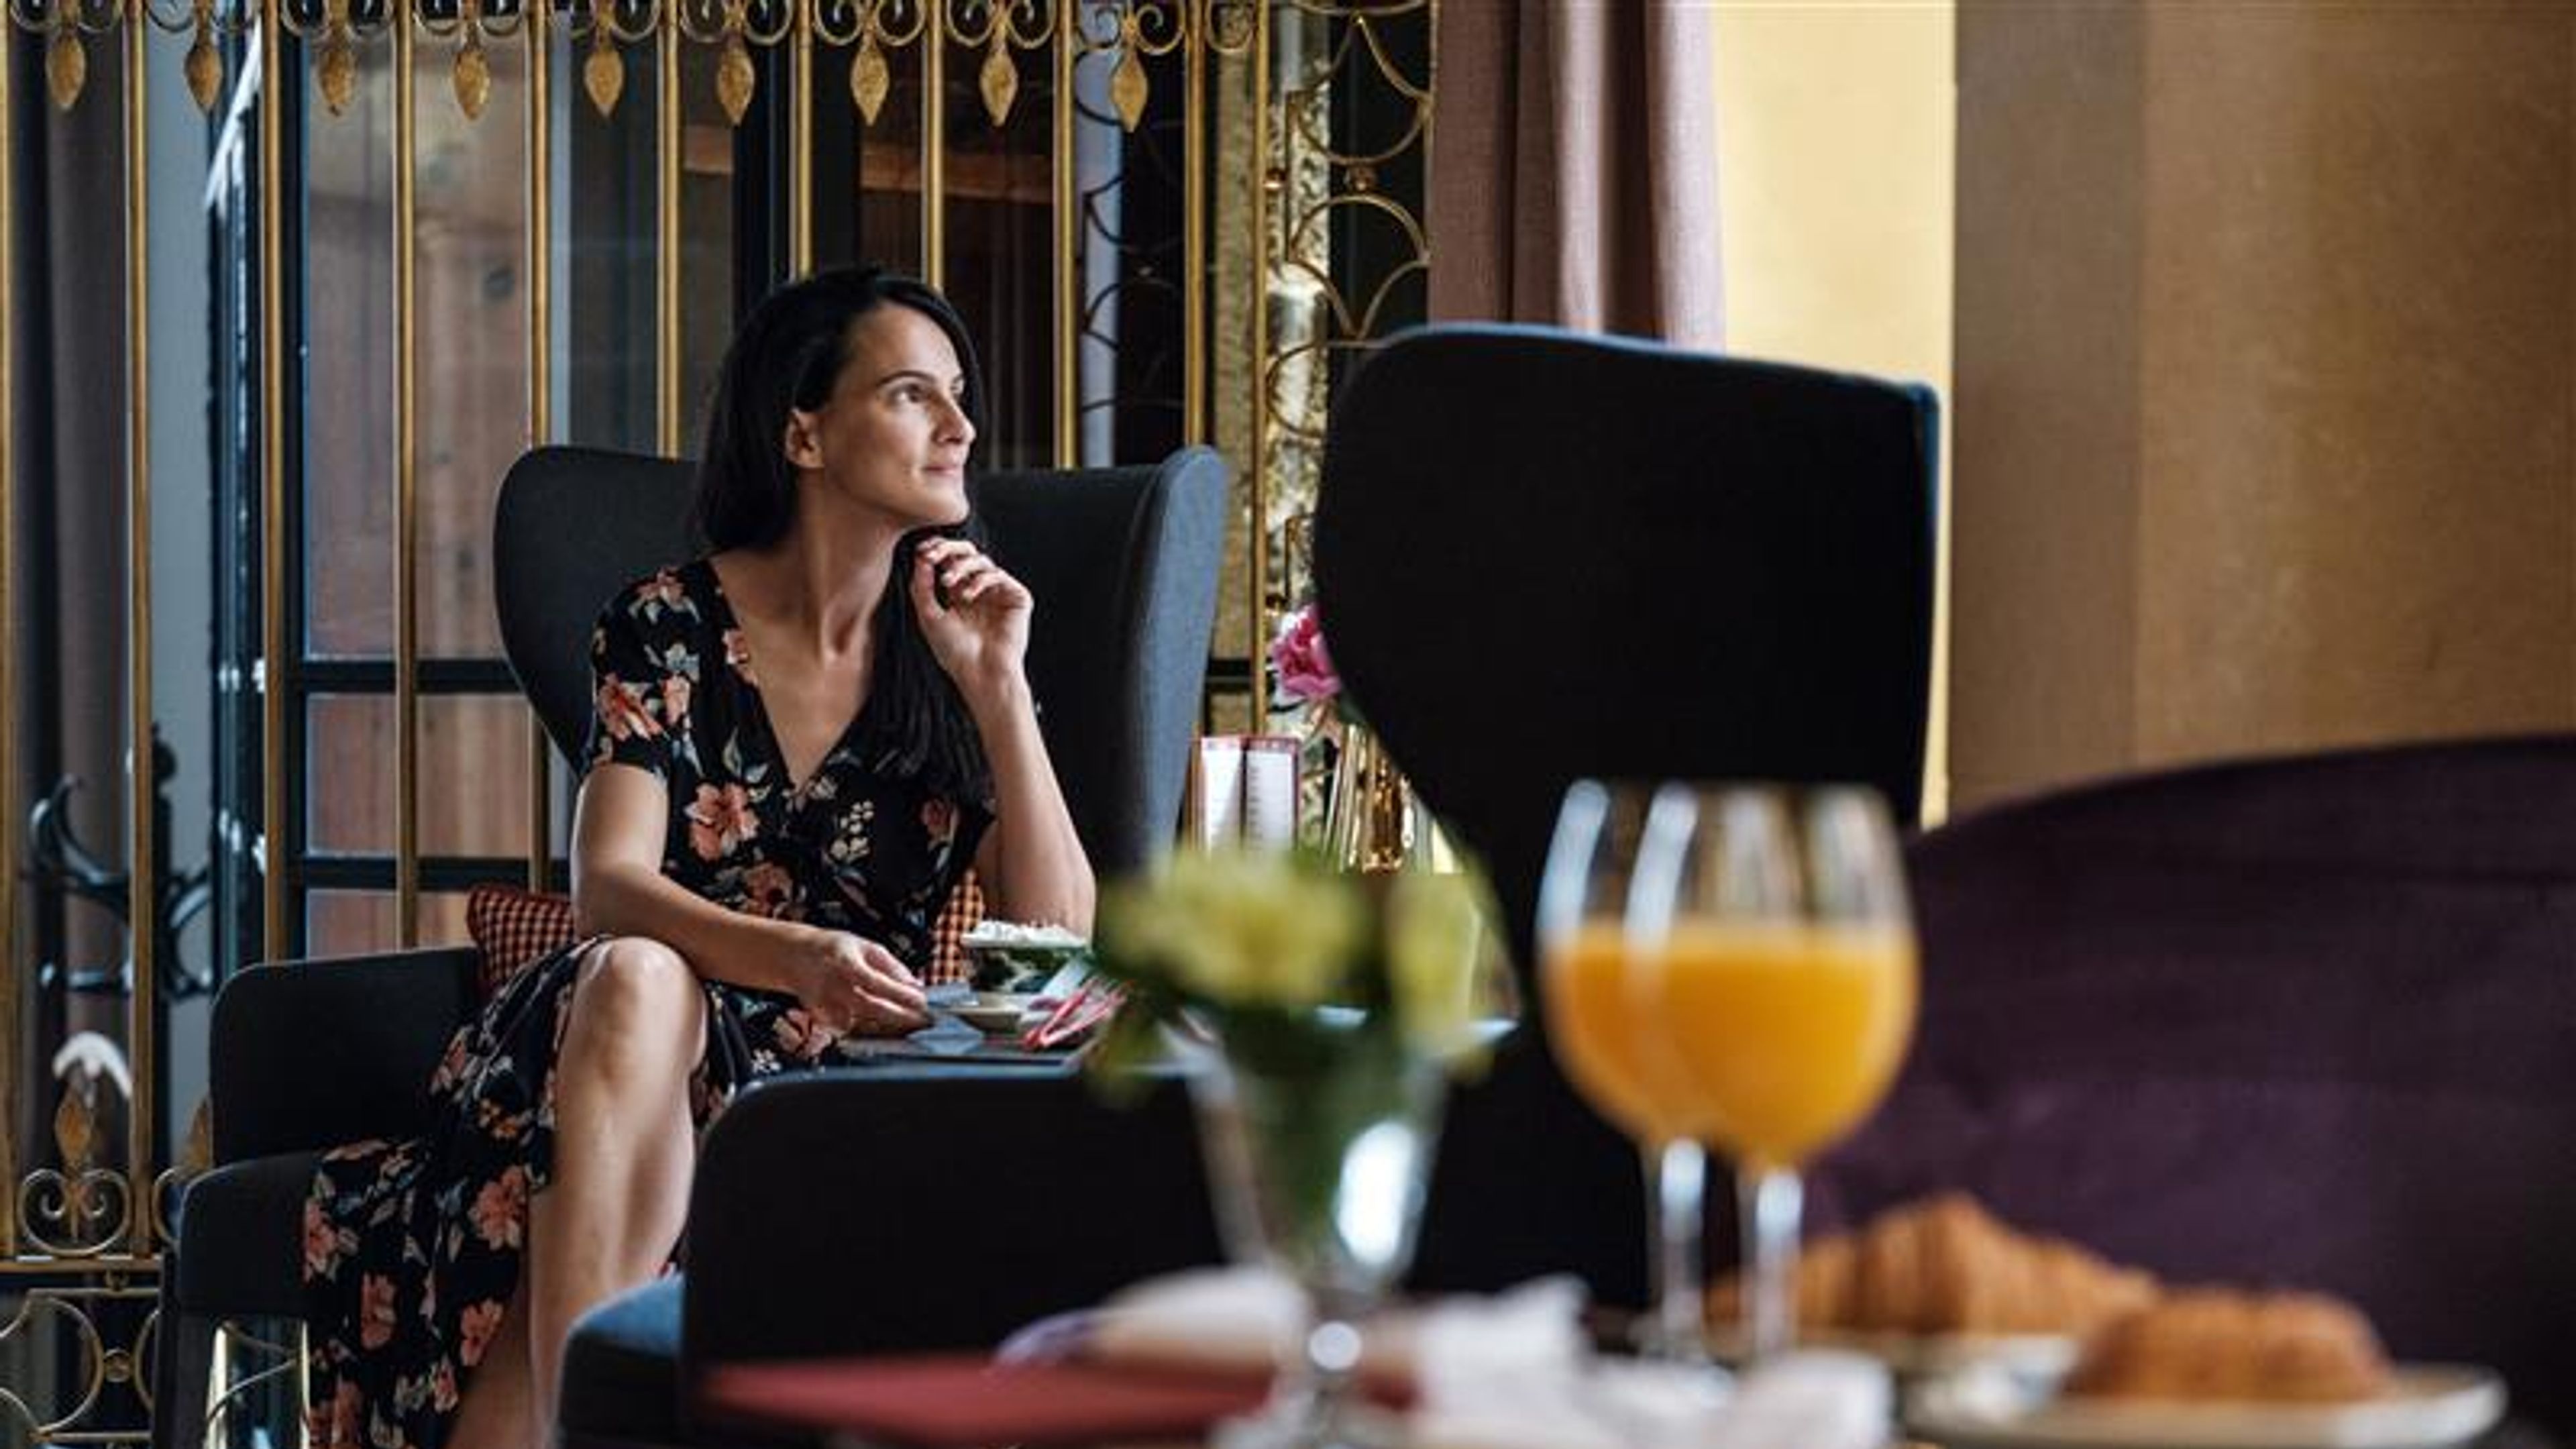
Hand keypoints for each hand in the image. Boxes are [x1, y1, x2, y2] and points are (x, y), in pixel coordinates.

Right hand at [791, 929, 930, 1036]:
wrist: (795, 958)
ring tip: (911, 1024)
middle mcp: (833, 986)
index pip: (877, 983)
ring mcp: (826, 1006)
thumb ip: (891, 966)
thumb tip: (915, 984)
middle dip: (900, 1017)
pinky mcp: (823, 1019)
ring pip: (862, 1024)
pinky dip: (872, 1030)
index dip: (901, 995)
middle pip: (870, 1008)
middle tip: (923, 1019)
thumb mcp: (865, 946)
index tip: (922, 1001)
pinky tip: (887, 1028)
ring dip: (889, 1027)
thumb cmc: (834, 949)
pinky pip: (853, 1029)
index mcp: (845, 963)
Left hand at [910, 537, 1031, 697]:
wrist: (980, 673)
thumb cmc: (954, 652)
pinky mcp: (1017, 597)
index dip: (938, 551)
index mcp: (961, 594)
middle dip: (950, 549)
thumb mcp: (929, 616)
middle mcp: (981, 591)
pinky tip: (968, 596)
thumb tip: (920, 557)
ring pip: (982, 561)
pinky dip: (980, 580)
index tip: (922, 550)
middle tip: (934, 553)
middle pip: (968, 554)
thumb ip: (922, 586)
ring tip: (947, 582)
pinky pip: (999, 576)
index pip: (951, 562)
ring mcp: (999, 593)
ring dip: (961, 567)